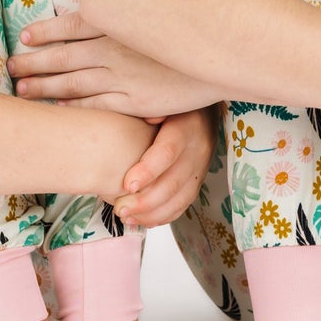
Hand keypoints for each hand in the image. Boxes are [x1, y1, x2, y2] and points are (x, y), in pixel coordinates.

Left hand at [8, 11, 222, 118]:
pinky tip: (57, 109)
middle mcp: (114, 47)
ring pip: (72, 83)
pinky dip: (74, 107)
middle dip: (34, 62)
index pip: (71, 26)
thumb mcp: (161, 4)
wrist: (227, 50)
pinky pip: (97, 105)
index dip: (45, 32)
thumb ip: (134, 7)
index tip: (25, 37)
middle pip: (63, 56)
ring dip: (44, 86)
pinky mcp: (137, 99)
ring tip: (22, 88)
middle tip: (10, 66)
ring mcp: (123, 74)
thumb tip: (110, 0)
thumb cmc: (196, 23)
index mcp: (118, 22)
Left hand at [112, 107, 217, 227]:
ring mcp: (200, 168)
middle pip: (174, 181)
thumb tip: (148, 120)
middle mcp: (197, 149)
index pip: (169, 151)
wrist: (200, 110)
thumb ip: (150, 108)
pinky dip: (163, 216)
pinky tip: (142, 220)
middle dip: (146, 200)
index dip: (149, 170)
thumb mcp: (160, 100)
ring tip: (126, 217)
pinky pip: (183, 204)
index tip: (127, 184)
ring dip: (152, 212)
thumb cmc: (169, 104)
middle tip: (120, 209)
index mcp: (186, 126)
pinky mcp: (197, 181)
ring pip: (180, 198)